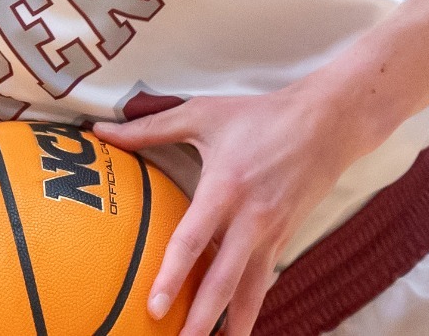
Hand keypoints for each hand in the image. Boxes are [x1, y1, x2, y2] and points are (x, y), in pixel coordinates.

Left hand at [95, 84, 384, 335]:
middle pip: (223, 281)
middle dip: (202, 320)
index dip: (172, 277)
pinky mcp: (285, 239)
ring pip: (250, 292)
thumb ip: (149, 129)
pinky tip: (236, 327)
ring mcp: (271, 233)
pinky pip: (263, 281)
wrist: (328, 122)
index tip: (153, 308)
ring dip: (232, 327)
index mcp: (225, 187)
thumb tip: (100, 133)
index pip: (193, 241)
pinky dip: (250, 308)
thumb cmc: (260, 115)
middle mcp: (250, 218)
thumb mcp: (204, 114)